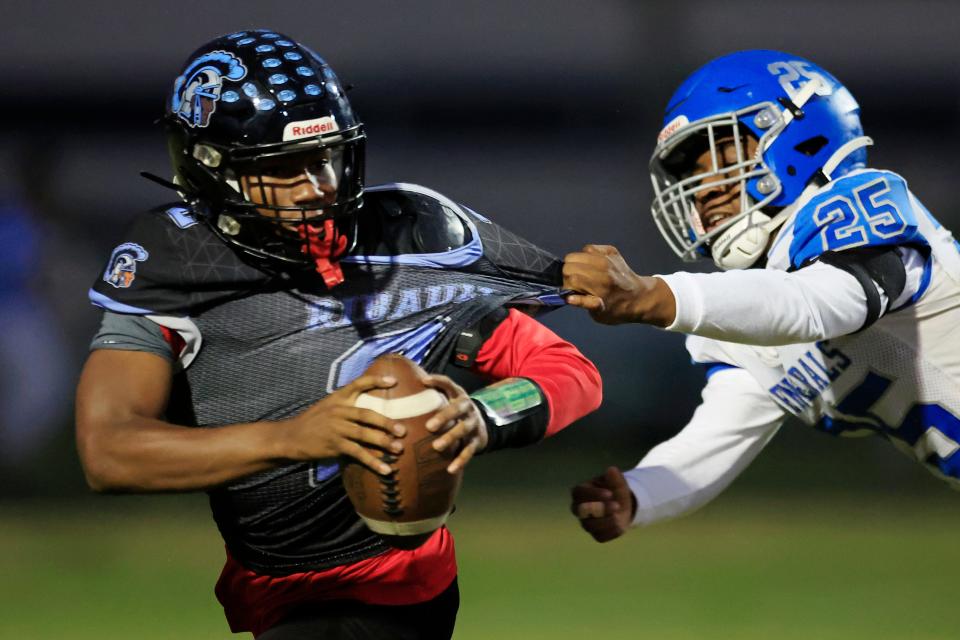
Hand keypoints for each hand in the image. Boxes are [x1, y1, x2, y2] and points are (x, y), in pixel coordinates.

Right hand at [278, 374, 405, 475]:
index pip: (358, 384)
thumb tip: (370, 411)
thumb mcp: (326, 407)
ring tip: (399, 449)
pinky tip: (385, 470)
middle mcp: (338, 411)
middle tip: (403, 430)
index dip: (376, 381)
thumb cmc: (311, 423)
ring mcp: (336, 428)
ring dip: (383, 442)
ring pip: (364, 434)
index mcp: (337, 399)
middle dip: (386, 421)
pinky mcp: (334, 445)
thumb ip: (345, 406)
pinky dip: (373, 462)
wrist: (290, 438)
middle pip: (366, 414)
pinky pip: (358, 454)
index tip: (393, 381)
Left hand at [422, 374, 487, 473]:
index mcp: (459, 395)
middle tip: (429, 426)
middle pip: (458, 410)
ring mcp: (474, 424)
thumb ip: (434, 392)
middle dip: (444, 417)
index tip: (424, 381)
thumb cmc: (456, 410)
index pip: (449, 385)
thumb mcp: (449, 397)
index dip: (438, 381)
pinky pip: (469, 451)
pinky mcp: (477, 441)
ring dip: (451, 438)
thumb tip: (411, 382)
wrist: (481, 424)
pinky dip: (460, 461)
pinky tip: (450, 469)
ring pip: (464, 430)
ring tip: (436, 447)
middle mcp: (468, 408)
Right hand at [562, 244, 675, 325]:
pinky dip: (587, 256)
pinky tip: (592, 266)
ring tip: (585, 274)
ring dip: (576, 264)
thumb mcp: (599, 315)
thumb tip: (568, 297)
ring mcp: (607, 257)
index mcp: (599, 285)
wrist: (641, 297)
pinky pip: (589, 248)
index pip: (570, 277)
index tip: (575, 292)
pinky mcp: (611, 250)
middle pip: (570, 262)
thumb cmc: (618, 310)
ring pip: (577, 253)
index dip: (568, 286)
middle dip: (569, 274)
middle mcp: (602, 268)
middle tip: (579, 283)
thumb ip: (583, 304)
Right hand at [570, 466, 636, 542]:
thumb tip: (611, 470)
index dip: (593, 494)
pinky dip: (611, 531)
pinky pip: (600, 537)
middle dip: (599, 509)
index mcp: (581, 492)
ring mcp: (586, 523)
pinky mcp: (595, 534)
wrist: (623, 506)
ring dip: (607, 521)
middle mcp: (579, 509)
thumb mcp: (617, 482)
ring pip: (590, 526)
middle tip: (617, 505)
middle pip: (581, 511)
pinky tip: (620, 525)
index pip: (578, 493)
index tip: (610, 494)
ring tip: (619, 516)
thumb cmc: (615, 491)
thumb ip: (615, 478)